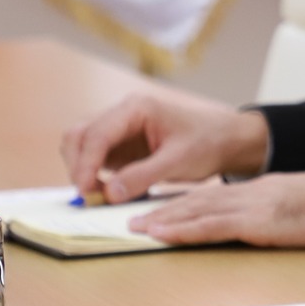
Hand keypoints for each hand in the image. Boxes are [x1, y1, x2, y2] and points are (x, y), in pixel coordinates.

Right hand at [60, 91, 270, 203]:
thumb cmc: (207, 142)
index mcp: (136, 108)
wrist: (226, 140)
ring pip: (81, 145)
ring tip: (99, 196)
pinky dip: (93, 175)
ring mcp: (119, 129)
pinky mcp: (121, 145)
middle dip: (78, 166)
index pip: (97, 134)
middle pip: (79, 136)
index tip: (85, 191)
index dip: (86, 163)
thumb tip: (108, 193)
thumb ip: (142, 176)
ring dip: (82, 170)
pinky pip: (95, 158)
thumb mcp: (178, 161)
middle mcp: (122, 114)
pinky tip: (108, 191)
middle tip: (89, 196)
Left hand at [127, 167, 304, 246]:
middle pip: (196, 200)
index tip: (158, 210)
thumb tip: (265, 223)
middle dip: (162, 209)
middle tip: (132, 218)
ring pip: (196, 210)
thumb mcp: (297, 205)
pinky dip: (183, 229)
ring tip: (137, 227)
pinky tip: (163, 234)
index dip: (181, 203)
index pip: (212, 196)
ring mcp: (250, 207)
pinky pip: (211, 226)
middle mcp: (248, 195)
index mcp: (258, 191)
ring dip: (163, 219)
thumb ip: (275, 212)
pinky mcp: (256, 222)